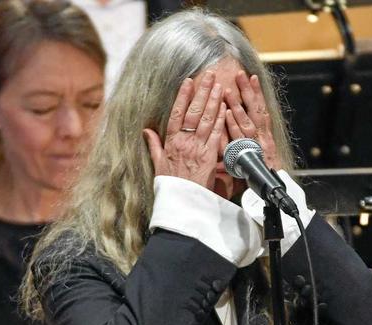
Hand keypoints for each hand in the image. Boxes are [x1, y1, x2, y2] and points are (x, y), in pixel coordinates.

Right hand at [143, 72, 226, 189]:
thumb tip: (146, 130)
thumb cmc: (170, 185)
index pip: (177, 113)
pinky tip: (225, 108)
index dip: (183, 96)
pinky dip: (221, 120)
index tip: (188, 81)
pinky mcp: (210, 156)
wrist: (181, 202)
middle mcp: (184, 142)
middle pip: (194, 112)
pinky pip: (216, 135)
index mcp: (171, 142)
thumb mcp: (158, 164)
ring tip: (219, 85)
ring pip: (206, 119)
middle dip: (202, 92)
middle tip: (209, 75)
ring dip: (214, 101)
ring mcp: (198, 148)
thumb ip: (154, 145)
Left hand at [224, 71, 279, 169]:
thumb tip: (231, 130)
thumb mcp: (250, 157)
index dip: (255, 93)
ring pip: (247, 120)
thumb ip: (242, 144)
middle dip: (248, 91)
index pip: (258, 110)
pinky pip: (241, 137)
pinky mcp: (251, 154)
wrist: (270, 191)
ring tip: (231, 88)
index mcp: (263, 136)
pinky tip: (228, 112)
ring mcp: (257, 145)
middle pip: (254, 110)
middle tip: (241, 74)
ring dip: (239, 103)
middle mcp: (262, 137)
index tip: (250, 78)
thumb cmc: (259, 176)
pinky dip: (234, 124)